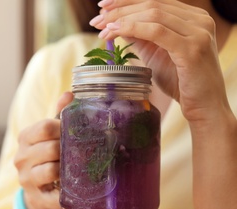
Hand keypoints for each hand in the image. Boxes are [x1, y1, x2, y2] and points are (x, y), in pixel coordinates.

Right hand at [14, 92, 73, 208]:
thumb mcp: (50, 135)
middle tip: (84, 152)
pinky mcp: (36, 197)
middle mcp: (21, 157)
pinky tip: (75, 188)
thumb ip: (59, 115)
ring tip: (77, 168)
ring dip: (68, 169)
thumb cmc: (47, 156)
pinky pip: (56, 195)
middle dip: (70, 150)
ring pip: (52, 170)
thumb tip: (69, 94)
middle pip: (52, 148)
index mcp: (25, 138)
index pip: (45, 127)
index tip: (76, 133)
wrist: (37, 191)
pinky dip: (67, 192)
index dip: (64, 129)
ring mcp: (26, 179)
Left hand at [90, 0, 229, 124]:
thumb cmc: (180, 82)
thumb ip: (141, 37)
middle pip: (152, 4)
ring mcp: (198, 32)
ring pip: (153, 14)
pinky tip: (115, 32)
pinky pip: (157, 31)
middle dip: (119, 10)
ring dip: (122, 19)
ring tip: (102, 28)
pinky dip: (132, 29)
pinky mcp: (192, 48)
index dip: (126, 2)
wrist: (203, 106)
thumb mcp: (156, 54)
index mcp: (192, 17)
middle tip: (96, 20)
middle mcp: (198, 20)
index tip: (102, 7)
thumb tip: (117, 24)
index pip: (154, 1)